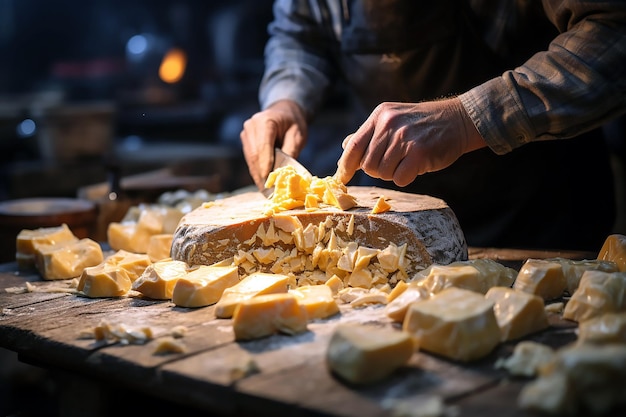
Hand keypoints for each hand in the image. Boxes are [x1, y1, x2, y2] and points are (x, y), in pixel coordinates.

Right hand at [240, 100, 307, 188]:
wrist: (284, 111)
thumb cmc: (293, 123)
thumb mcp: (298, 135)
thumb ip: (291, 152)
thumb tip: (285, 172)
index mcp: (266, 121)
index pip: (263, 146)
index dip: (265, 165)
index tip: (268, 181)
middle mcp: (251, 125)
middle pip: (254, 154)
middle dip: (261, 174)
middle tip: (268, 192)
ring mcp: (246, 133)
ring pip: (250, 159)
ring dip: (257, 175)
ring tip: (265, 191)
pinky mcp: (245, 140)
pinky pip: (250, 158)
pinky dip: (256, 170)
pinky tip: (262, 182)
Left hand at [334, 97, 486, 185]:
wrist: (458, 120)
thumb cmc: (423, 124)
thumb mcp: (393, 119)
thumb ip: (369, 134)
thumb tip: (345, 146)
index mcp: (380, 116)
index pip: (353, 146)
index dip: (345, 166)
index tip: (342, 178)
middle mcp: (389, 124)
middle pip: (368, 165)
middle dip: (378, 170)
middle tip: (395, 162)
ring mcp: (404, 138)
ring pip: (383, 173)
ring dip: (393, 173)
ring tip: (407, 161)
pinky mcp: (419, 152)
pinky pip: (399, 179)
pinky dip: (406, 178)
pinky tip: (415, 166)